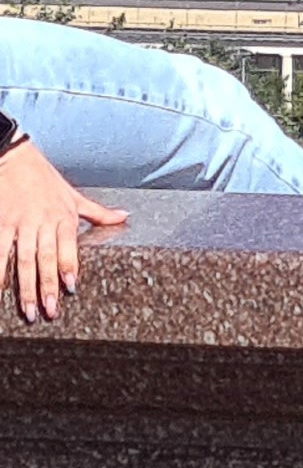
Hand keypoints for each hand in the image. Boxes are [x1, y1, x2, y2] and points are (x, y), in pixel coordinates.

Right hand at [0, 139, 127, 323]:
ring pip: (22, 260)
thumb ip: (97, 212)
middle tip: (51, 311)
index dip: (69, 266)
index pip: (68, 246)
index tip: (71, 287)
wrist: (12, 156)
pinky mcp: (1, 223)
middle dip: (48, 286)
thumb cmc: (45, 178)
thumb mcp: (74, 194)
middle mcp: (42, 222)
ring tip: (29, 310)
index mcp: (63, 217)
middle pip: (45, 258)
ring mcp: (19, 224)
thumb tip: (125, 216)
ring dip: (25, 287)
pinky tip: (0, 290)